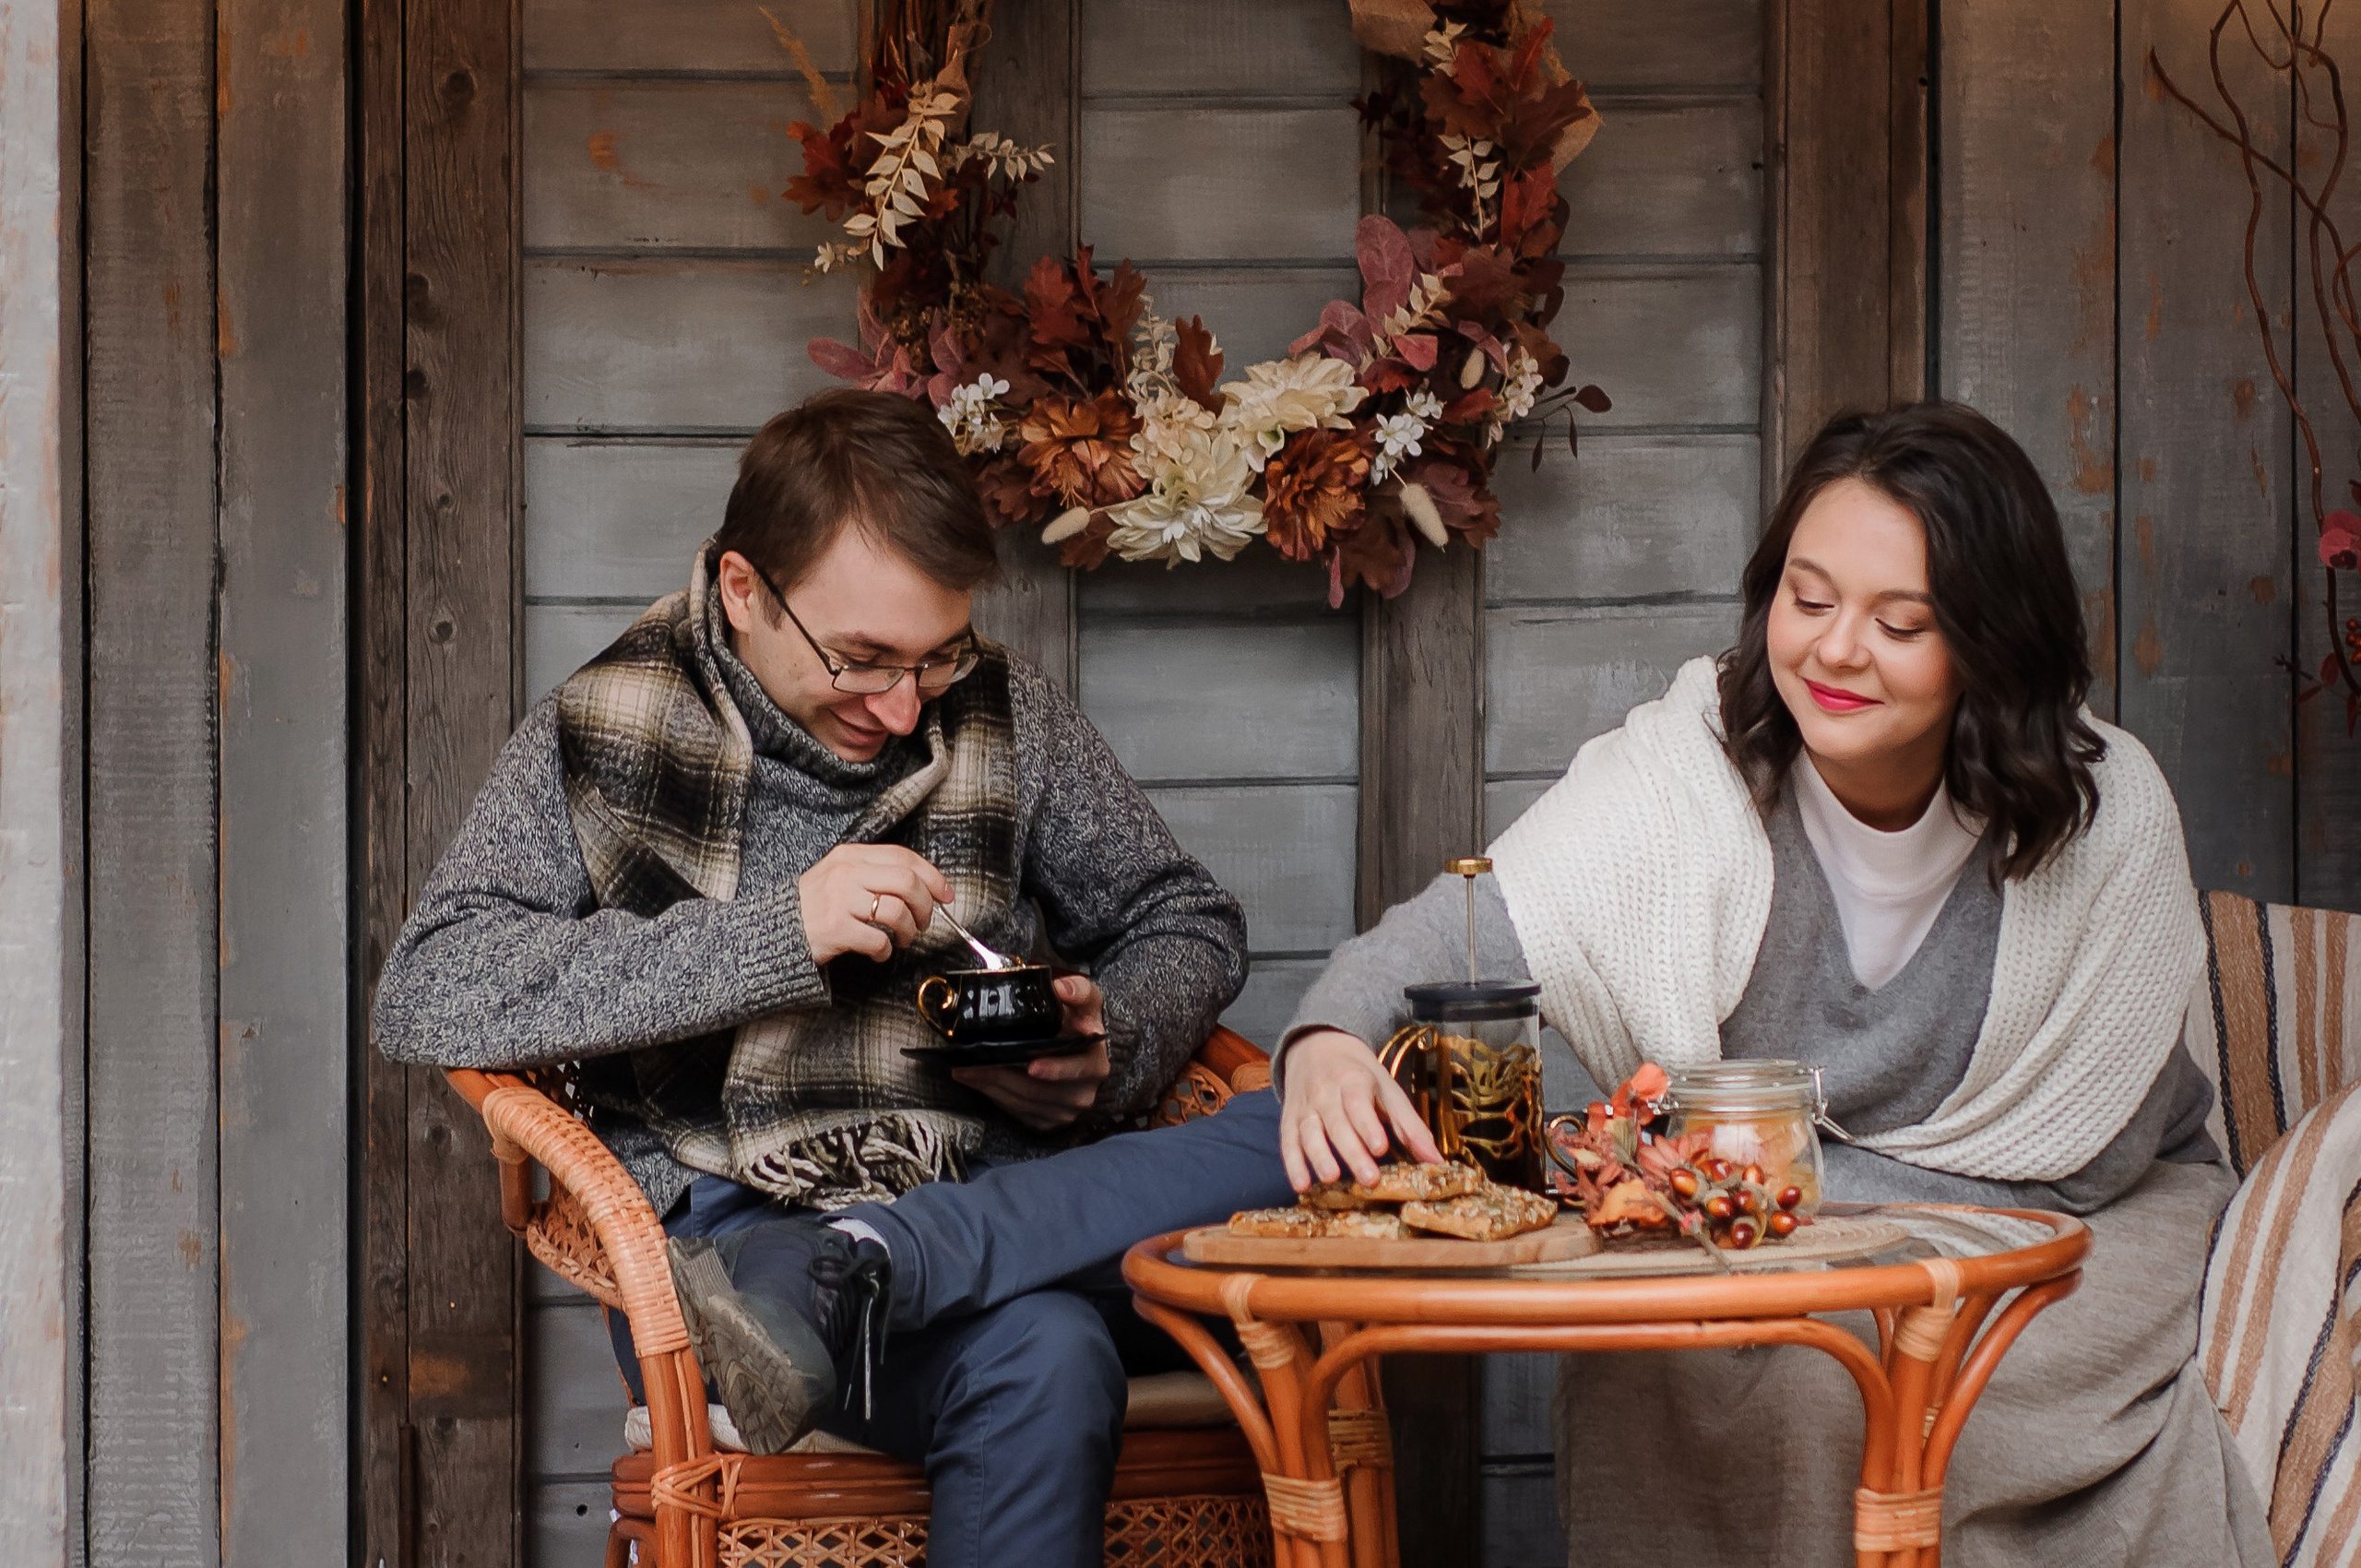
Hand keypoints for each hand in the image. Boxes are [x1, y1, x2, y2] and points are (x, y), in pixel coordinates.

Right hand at [798, 844, 953, 964]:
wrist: (776, 929)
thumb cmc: (817, 905)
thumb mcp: (841, 876)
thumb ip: (876, 874)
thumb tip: (925, 886)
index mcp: (852, 855)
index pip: (904, 858)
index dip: (932, 876)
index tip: (945, 894)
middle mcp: (847, 873)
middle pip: (907, 882)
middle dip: (925, 906)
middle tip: (923, 922)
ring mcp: (840, 900)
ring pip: (897, 912)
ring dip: (908, 931)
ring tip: (902, 940)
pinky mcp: (836, 928)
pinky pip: (878, 940)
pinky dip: (886, 951)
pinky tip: (879, 952)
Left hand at [951, 978, 1110, 1128]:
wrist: (1084, 1052)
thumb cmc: (1080, 1024)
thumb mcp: (1088, 1002)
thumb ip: (1079, 990)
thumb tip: (1062, 989)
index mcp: (1095, 1064)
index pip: (1077, 1070)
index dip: (1055, 1070)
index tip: (1032, 1066)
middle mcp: (1083, 1092)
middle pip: (1039, 1090)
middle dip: (1002, 1077)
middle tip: (972, 1066)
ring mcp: (1065, 1110)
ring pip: (1023, 1103)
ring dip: (991, 1087)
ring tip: (965, 1070)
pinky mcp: (1048, 1120)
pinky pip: (1017, 1112)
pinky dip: (995, 1096)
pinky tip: (978, 1081)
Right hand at [1279, 1028, 1442, 1189]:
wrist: (1318, 1046)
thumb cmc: (1361, 1076)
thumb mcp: (1388, 1091)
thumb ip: (1410, 1127)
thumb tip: (1437, 1161)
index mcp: (1354, 1080)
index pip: (1359, 1102)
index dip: (1368, 1125)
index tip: (1381, 1147)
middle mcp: (1325, 1092)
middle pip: (1337, 1123)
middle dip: (1351, 1151)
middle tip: (1368, 1178)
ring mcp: (1305, 1107)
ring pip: (1309, 1132)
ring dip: (1318, 1157)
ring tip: (1330, 1178)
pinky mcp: (1289, 1119)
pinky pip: (1288, 1142)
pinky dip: (1292, 1164)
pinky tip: (1301, 1186)